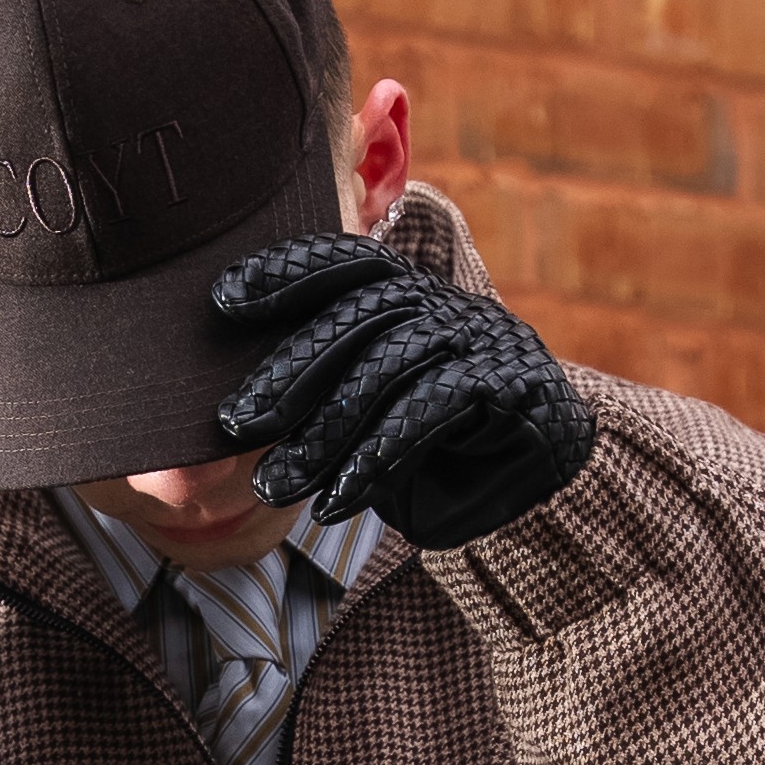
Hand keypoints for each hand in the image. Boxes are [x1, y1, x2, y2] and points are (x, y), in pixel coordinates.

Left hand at [213, 233, 594, 550]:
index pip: (343, 266)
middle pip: (356, 319)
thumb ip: (326, 398)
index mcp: (406, 294)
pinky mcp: (506, 382)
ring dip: (324, 433)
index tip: (222, 299)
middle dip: (289, 370)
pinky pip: (428, 412)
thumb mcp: (374, 416)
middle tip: (233, 422)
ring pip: (386, 369)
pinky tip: (338, 499)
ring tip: (275, 485)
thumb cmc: (439, 445)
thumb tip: (242, 414)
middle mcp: (441, 303)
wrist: (543, 471)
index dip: (285, 274)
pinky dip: (377, 457)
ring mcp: (477, 336)